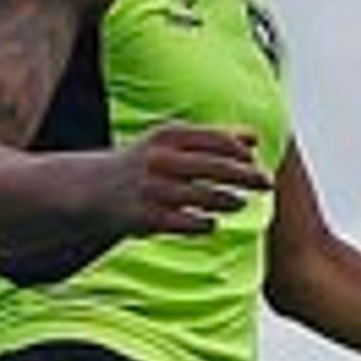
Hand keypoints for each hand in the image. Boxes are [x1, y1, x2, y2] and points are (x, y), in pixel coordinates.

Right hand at [98, 124, 271, 237]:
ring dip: (228, 200)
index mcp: (167, 136)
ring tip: (238, 203)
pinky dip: (204, 223)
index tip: (255, 162)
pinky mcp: (145, 217)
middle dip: (246, 176)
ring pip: (205, 197)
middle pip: (216, 167)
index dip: (240, 152)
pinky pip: (188, 223)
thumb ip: (213, 139)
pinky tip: (210, 222)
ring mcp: (152, 189)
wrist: (93, 189)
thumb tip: (254, 138)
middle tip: (267, 183)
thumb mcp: (173, 143)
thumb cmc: (146, 163)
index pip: (216, 140)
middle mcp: (159, 160)